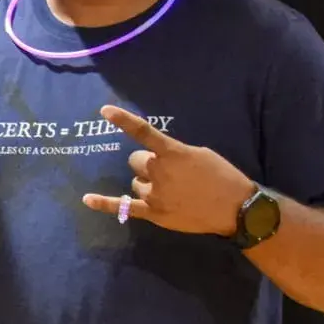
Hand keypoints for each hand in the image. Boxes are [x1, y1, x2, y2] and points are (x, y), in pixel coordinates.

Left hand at [80, 105, 256, 234]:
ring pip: (136, 183)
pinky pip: (123, 206)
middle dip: (147, 164)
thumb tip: (157, 157)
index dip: (123, 120)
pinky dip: (104, 203)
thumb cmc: (222, 177)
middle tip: (169, 173)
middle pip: (136, 162)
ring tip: (172, 192)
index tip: (104, 110)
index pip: (144, 133)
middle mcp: (159, 172)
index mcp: (173, 153)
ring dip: (147, 184)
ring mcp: (154, 194)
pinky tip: (87, 199)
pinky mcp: (153, 213)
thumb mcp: (200, 155)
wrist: (237, 208)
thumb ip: (175, 153)